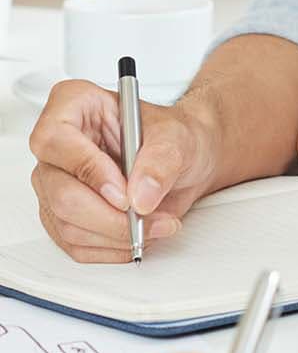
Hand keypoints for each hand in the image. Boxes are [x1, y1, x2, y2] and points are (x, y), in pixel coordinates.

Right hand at [29, 80, 218, 262]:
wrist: (186, 159)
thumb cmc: (175, 136)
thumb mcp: (178, 137)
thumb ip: (160, 161)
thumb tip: (141, 195)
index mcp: (74, 105)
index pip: (55, 139)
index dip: (88, 170)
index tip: (123, 192)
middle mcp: (58, 145)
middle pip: (60, 191)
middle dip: (109, 215)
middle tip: (146, 215)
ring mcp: (55, 182)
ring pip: (67, 224)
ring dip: (117, 234)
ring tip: (155, 223)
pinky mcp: (62, 214)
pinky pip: (76, 244)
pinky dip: (112, 247)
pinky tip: (138, 233)